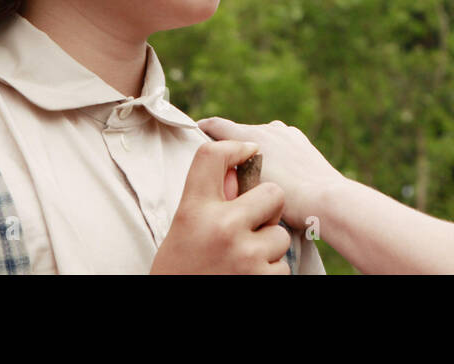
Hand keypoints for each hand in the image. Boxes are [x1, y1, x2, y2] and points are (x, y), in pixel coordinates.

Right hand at [151, 139, 291, 273]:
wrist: (171, 307)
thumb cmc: (182, 266)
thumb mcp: (186, 226)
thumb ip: (211, 195)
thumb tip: (242, 160)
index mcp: (194, 210)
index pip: (211, 157)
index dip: (235, 147)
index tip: (249, 150)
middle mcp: (221, 227)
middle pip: (271, 193)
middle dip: (266, 210)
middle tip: (249, 227)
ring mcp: (244, 254)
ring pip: (281, 235)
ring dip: (268, 248)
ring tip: (241, 260)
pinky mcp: (261, 280)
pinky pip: (282, 266)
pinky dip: (269, 274)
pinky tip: (246, 278)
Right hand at [198, 116, 344, 228]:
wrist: (324, 200)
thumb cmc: (286, 200)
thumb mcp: (248, 190)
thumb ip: (232, 175)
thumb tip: (222, 174)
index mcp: (251, 136)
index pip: (218, 125)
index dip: (204, 127)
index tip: (196, 129)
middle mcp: (268, 128)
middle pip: (241, 133)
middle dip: (232, 145)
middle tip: (224, 163)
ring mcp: (287, 132)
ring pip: (262, 136)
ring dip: (254, 148)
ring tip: (251, 169)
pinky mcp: (301, 141)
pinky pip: (280, 141)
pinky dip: (273, 150)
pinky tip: (274, 168)